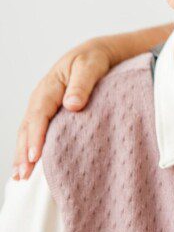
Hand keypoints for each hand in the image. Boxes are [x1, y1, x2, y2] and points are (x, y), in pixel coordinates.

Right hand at [14, 39, 112, 179]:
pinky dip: (29, 148)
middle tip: (24, 175)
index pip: (39, 115)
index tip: (35, 156)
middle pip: (28, 127)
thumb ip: (83, 84)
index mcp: (50, 87)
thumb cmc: (93, 60)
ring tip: (20, 177)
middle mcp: (41, 98)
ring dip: (23, 154)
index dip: (36, 136)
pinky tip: (27, 165)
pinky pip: (35, 132)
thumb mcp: (91, 66)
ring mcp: (42, 107)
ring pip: (27, 132)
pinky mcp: (48, 114)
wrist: (94, 54)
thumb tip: (73, 104)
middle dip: (24, 152)